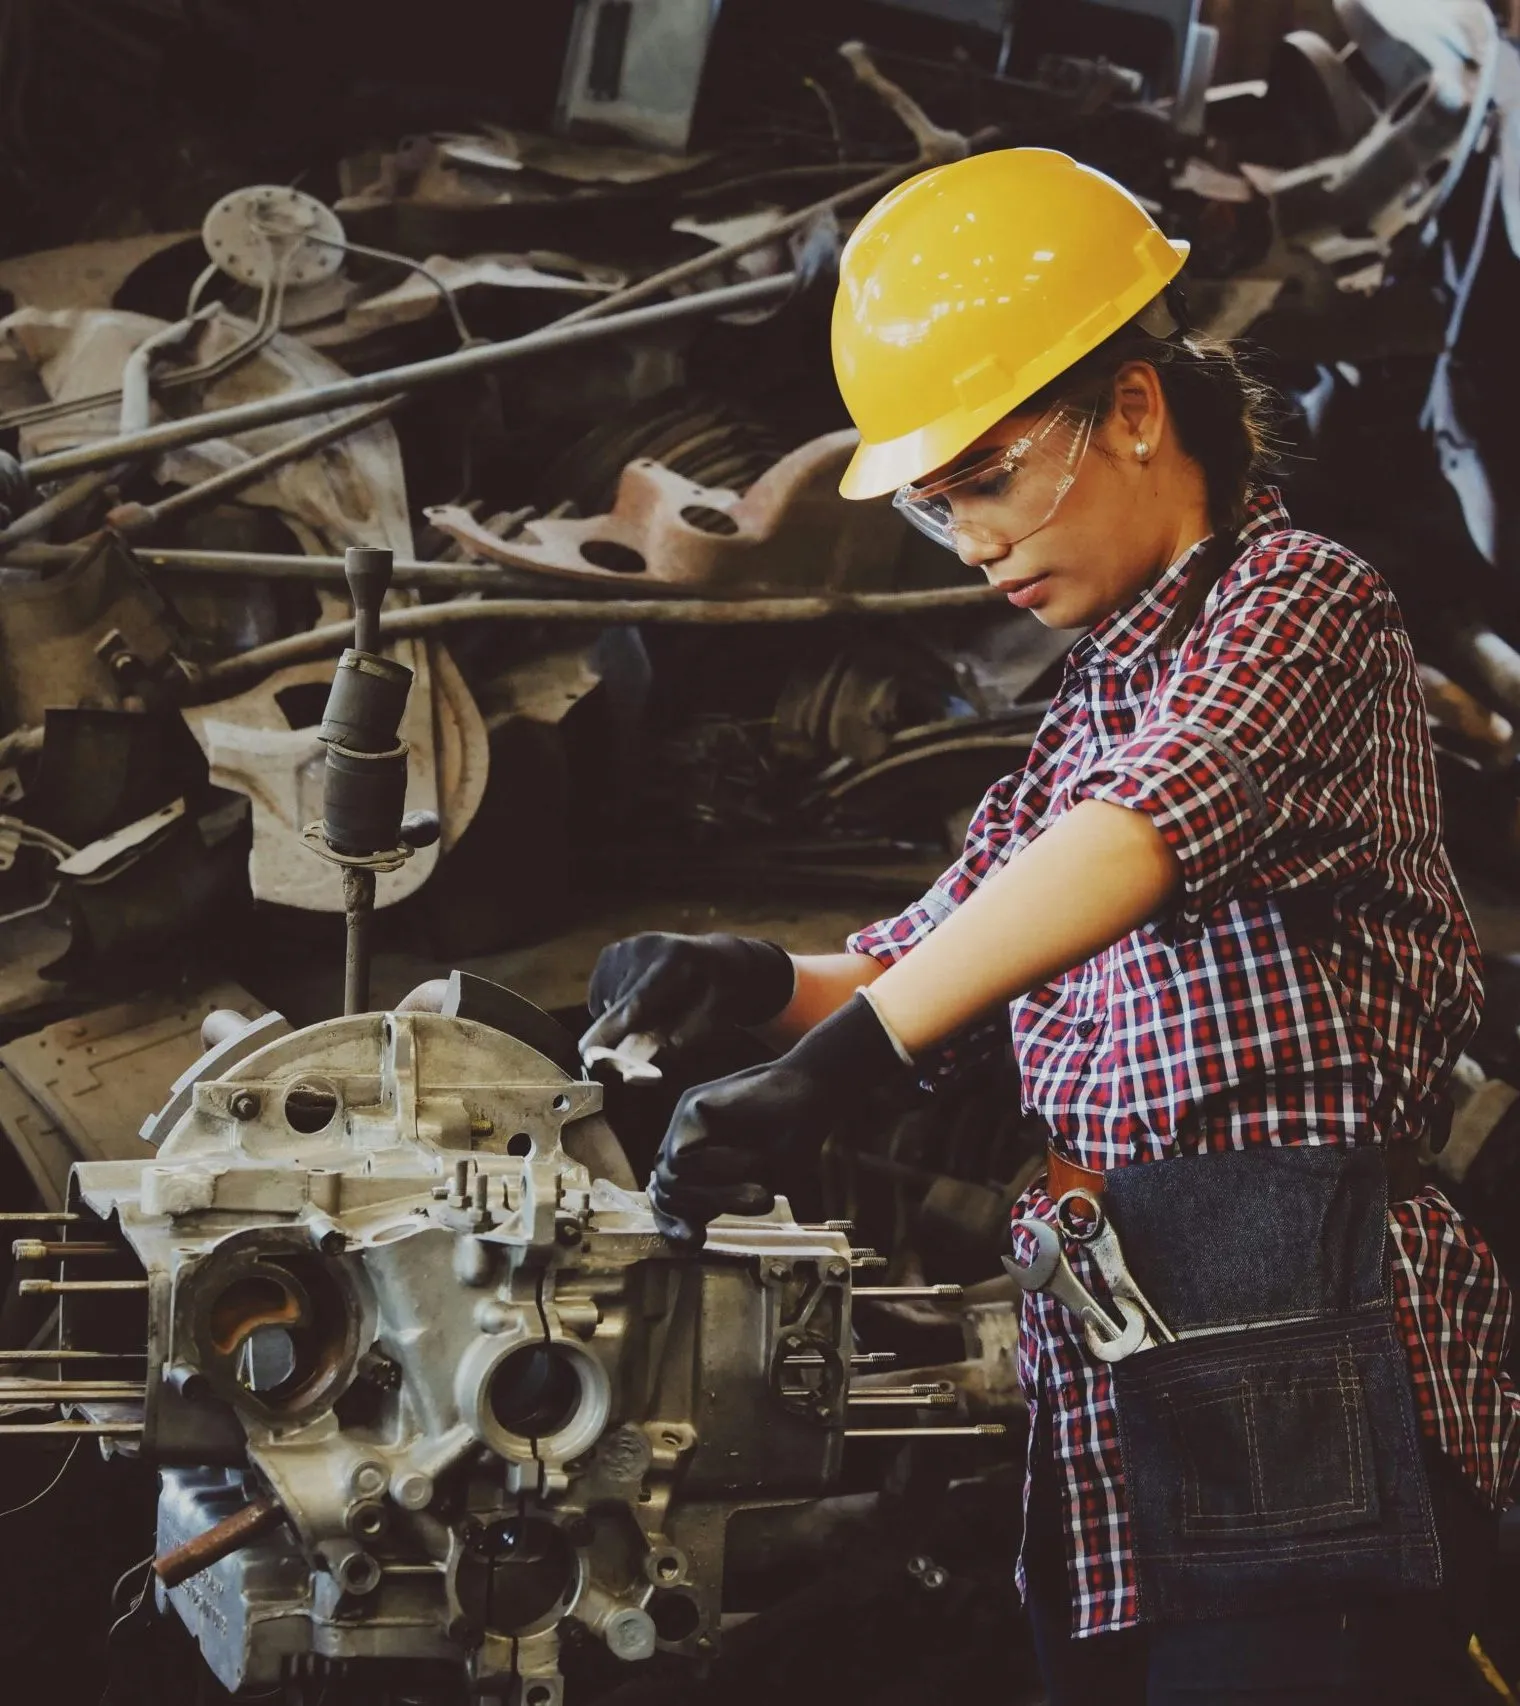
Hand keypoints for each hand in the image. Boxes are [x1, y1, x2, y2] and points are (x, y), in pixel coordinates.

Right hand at [580, 933, 793, 1061]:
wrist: (721, 959)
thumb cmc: (720, 997)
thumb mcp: (712, 1022)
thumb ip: (674, 1045)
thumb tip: (634, 1071)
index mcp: (676, 961)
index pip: (637, 1002)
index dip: (611, 1030)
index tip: (588, 1055)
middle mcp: (646, 947)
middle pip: (616, 1004)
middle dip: (621, 1032)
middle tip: (652, 1035)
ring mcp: (627, 946)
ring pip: (604, 1002)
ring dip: (619, 1018)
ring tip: (653, 1012)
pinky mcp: (613, 951)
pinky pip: (600, 993)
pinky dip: (612, 1005)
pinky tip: (638, 1001)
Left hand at [648, 993, 917, 1246]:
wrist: (811, 1092)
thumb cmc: (792, 1139)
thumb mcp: (757, 1184)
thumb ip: (724, 1202)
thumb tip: (691, 1232)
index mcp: (698, 1165)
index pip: (668, 1201)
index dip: (673, 1226)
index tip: (696, 1243)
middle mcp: (685, 1142)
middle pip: (664, 1193)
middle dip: (701, 1211)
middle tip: (749, 1207)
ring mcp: (684, 1122)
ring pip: (670, 1178)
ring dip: (716, 1194)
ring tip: (759, 1193)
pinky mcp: (691, 1105)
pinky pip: (680, 1155)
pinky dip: (714, 1167)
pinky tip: (748, 1159)